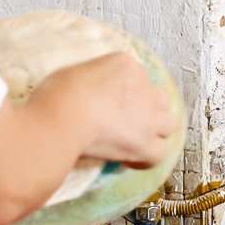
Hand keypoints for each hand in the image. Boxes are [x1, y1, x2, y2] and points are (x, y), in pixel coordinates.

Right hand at [31, 53, 175, 167]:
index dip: (125, 93)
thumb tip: (88, 92)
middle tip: (126, 119)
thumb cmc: (58, 94)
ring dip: (154, 131)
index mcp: (126, 65)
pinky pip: (158, 153)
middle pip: (158, 98)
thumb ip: (92, 79)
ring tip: (134, 139)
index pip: (136, 77)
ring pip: (167, 123)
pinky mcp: (146, 143)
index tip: (108, 104)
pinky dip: (146, 158)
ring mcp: (148, 115)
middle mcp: (143, 86)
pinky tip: (130, 159)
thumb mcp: (75, 72)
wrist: (64, 118)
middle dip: (147, 108)